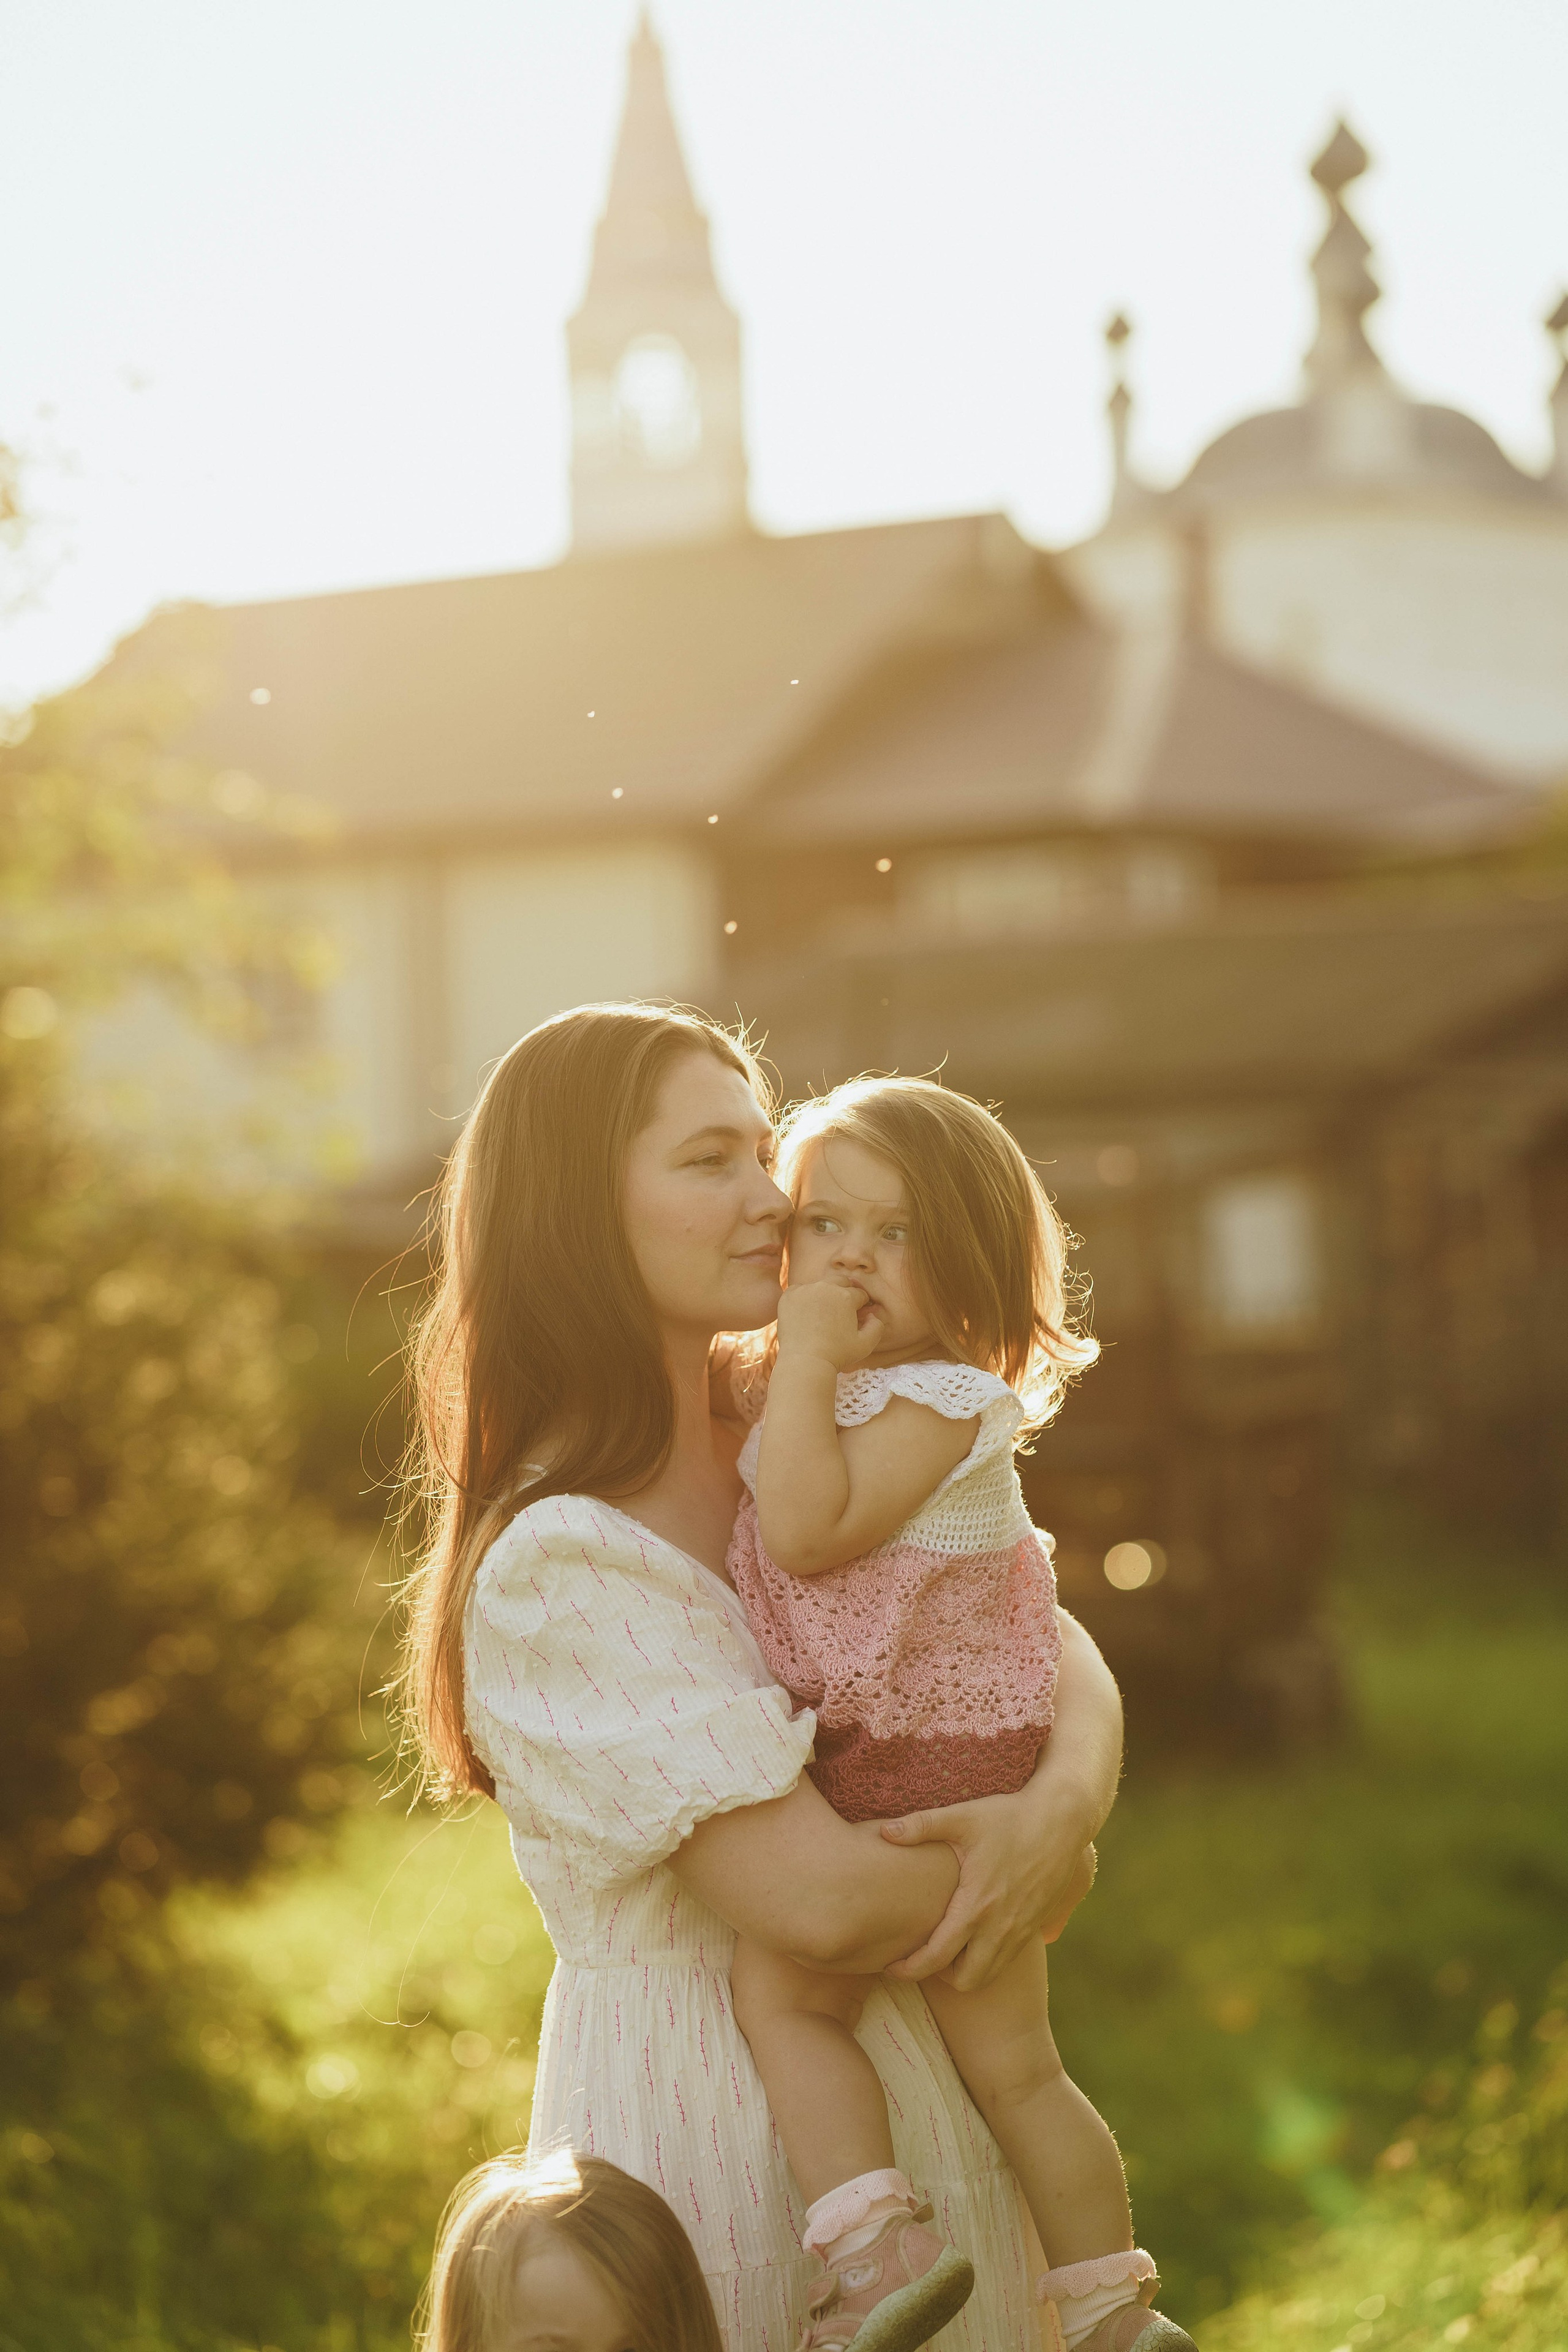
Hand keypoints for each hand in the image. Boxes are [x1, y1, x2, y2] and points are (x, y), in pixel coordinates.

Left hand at [775, 1278, 882, 1371]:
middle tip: (843, 1307)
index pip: (859, 1294)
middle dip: (846, 1291)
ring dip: (825, 1294)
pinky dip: (804, 1298)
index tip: (858, 1313)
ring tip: (824, 1312)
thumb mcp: (866, 1345)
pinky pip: (800, 1290)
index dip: (861, 1304)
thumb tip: (873, 1314)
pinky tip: (806, 1313)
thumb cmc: (837, 1355)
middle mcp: (826, 1288)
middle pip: (841, 1282)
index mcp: (846, 1296)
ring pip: (820, 1285)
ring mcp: (805, 1290)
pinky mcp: (789, 1296)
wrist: (805, 1362)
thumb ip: (877, 1326)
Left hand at [877, 1791, 1097, 1989]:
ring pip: (989, 1974)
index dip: (909, 1969)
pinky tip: (976, 1935)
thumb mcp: (963, 1817)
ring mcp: (1022, 1930)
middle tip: (921, 1958)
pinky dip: (988, 1958)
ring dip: (966, 1970)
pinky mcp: (1037, 1926)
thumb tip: (884, 1832)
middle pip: (966, 1980)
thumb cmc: (1009, 1816)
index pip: (937, 1956)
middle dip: (939, 1977)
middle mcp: (1000, 1927)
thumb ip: (921, 1826)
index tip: (890, 1967)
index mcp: (977, 1905)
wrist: (1062, 1820)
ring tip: (947, 1949)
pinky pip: (1008, 1959)